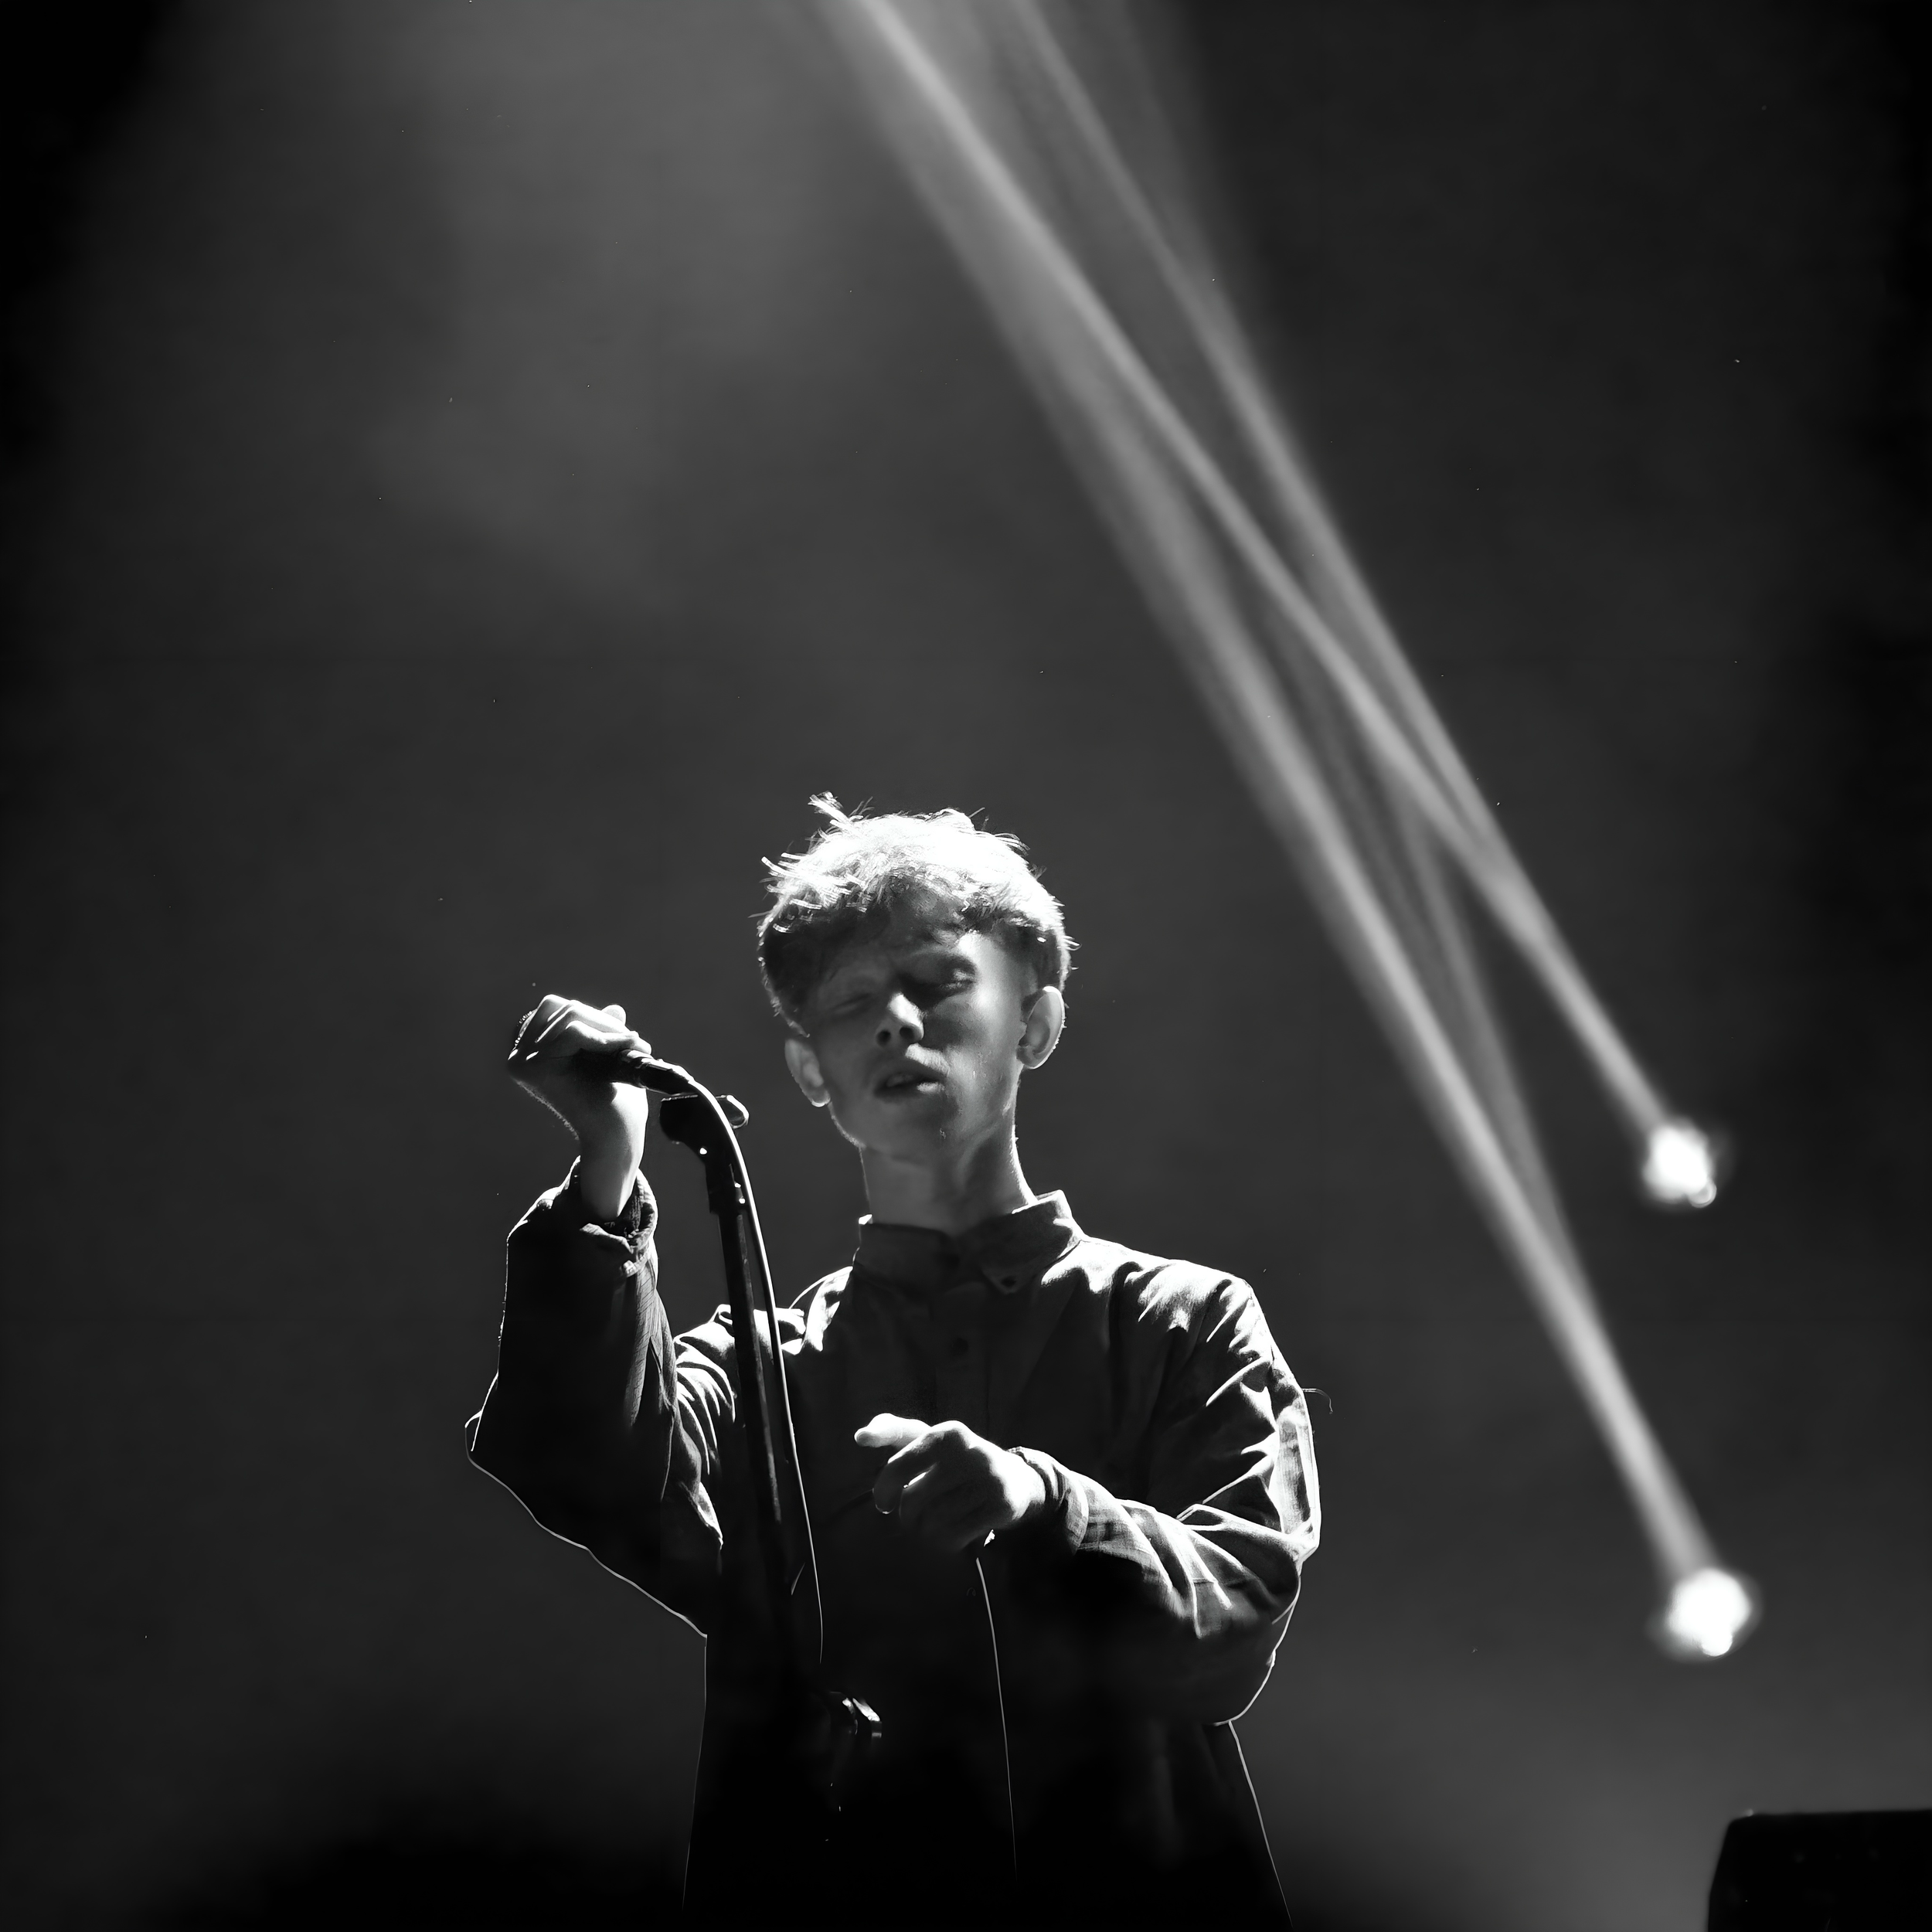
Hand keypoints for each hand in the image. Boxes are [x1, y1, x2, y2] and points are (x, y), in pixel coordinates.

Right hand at [508, 994, 653, 1219]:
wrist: (615, 1136)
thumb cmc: (614, 1099)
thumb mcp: (609, 1056)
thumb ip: (604, 1031)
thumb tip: (615, 1008)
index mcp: (528, 1053)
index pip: (555, 1008)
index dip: (594, 1016)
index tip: (626, 1036)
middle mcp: (518, 1057)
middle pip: (561, 1007)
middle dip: (603, 1021)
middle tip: (634, 1041)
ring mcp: (522, 1062)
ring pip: (570, 1015)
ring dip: (607, 1028)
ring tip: (632, 1046)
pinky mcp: (536, 1068)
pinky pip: (573, 1032)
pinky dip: (604, 1037)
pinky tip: (624, 1048)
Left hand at [855, 1414, 1047, 1554]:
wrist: (1017, 1480)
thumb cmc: (959, 1462)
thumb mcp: (932, 1440)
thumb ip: (895, 1431)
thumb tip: (859, 1436)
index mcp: (946, 1433)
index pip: (899, 1464)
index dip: (884, 1489)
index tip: (883, 1503)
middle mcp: (968, 1451)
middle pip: (912, 1501)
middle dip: (908, 1516)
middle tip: (916, 1517)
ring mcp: (987, 1478)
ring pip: (932, 1522)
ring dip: (927, 1532)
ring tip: (936, 1524)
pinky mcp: (1000, 1505)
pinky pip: (954, 1537)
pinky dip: (946, 1543)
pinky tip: (954, 1534)